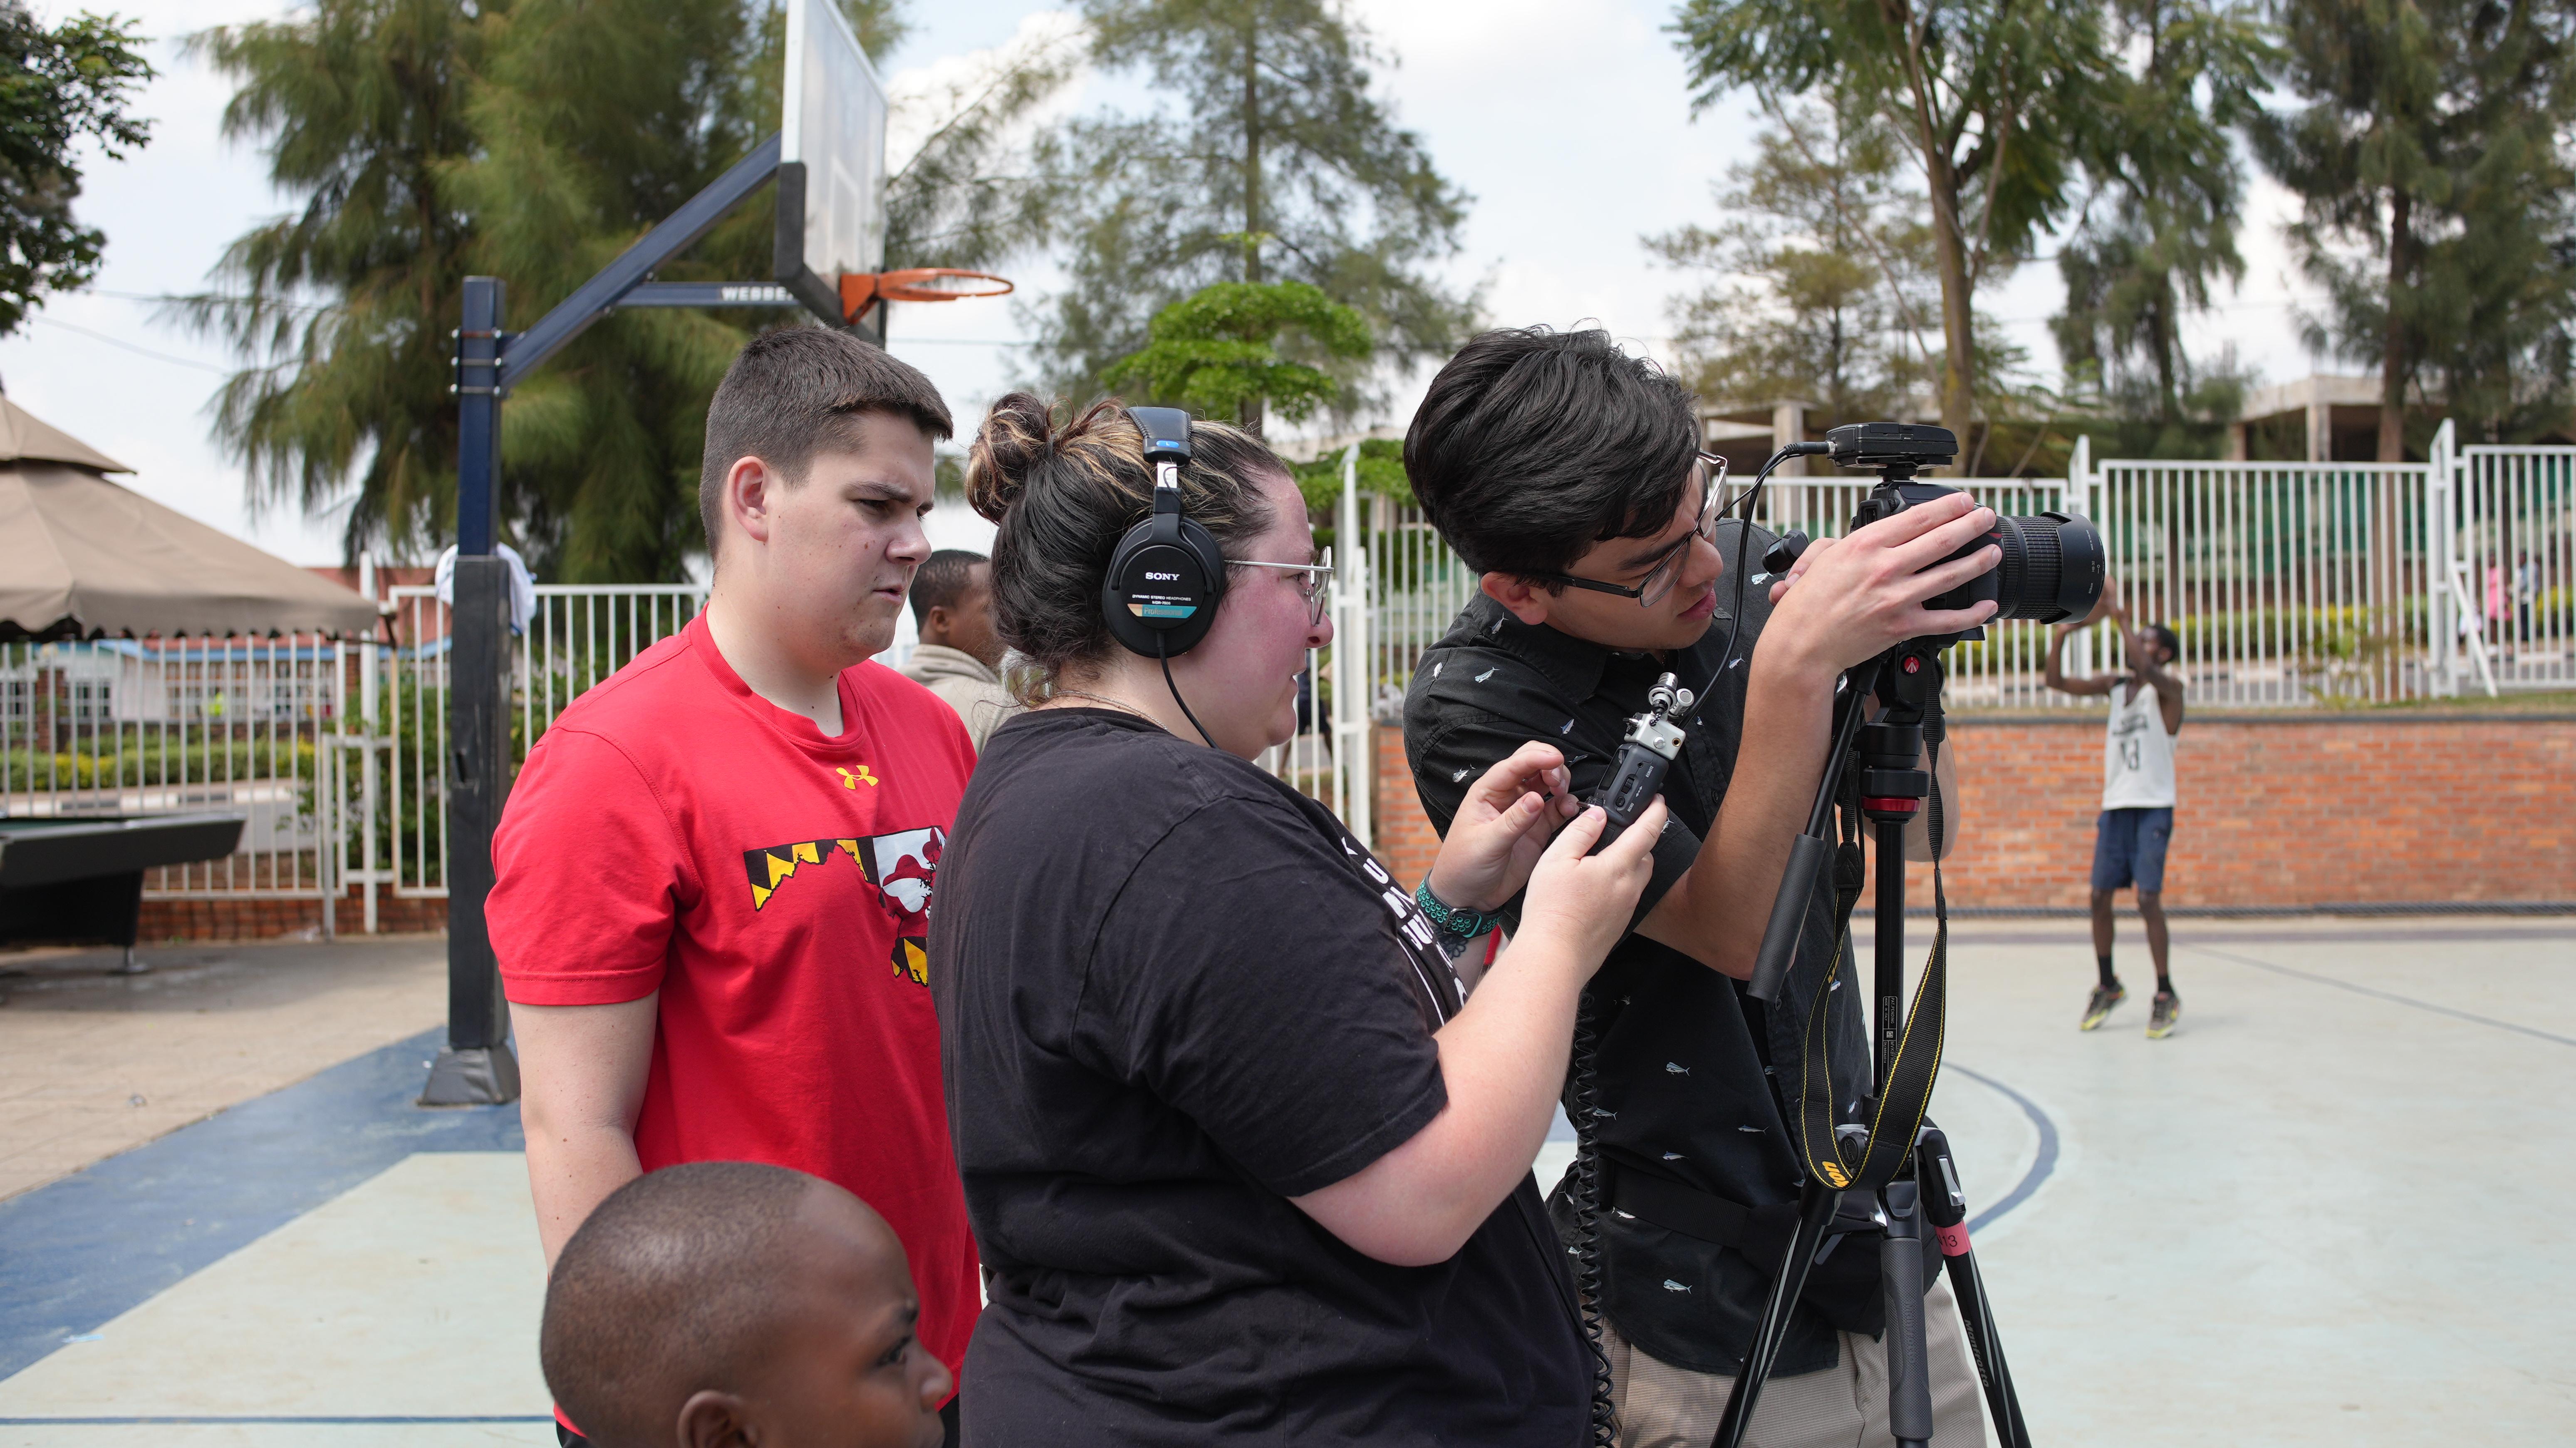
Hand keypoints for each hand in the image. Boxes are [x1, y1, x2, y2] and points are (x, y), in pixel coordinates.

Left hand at [1428, 741, 1580, 912]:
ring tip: (1564, 797)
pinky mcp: (1537, 828)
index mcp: (1488, 792)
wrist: (1467, 895)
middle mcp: (1507, 796)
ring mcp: (1524, 811)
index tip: (1556, 760)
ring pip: (1548, 783)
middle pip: (1534, 765)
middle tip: (1559, 783)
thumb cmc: (1463, 866)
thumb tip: (1536, 799)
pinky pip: (1556, 809)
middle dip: (1551, 766)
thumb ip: (1513, 822)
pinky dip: (1567, 805)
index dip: (1536, 757)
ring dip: (1561, 783)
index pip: (1514, 764)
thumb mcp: (1486, 844)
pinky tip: (1571, 810)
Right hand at [1515, 798, 1666, 970]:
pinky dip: (1619, 885)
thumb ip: (1581, 832)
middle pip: (1647, 856)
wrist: (1554, 956)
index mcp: (1618, 867)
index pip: (1648, 831)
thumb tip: (1597, 815)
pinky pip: (1627, 897)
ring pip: (1637, 878)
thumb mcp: (1556, 859)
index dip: (1656, 811)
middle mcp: (1629, 888)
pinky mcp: (1619, 925)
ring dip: (1630, 863)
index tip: (1658, 801)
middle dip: (1640, 839)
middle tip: (1623, 830)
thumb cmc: (1552, 910)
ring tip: (1605, 860)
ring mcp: (1626, 909)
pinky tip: (1595, 889)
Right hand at [1760, 490, 2000, 677]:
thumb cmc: (1805, 605)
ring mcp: (1896, 598)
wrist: (1800, 647)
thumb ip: (1842, 542)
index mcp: (1864, 546)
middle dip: (1972, 525)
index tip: (1964, 500)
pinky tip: (1987, 606)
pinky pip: (1947, 620)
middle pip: (1942, 540)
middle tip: (1986, 517)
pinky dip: (1972, 614)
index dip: (1948, 506)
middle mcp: (1884, 568)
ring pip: (1951, 574)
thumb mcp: (1818, 558)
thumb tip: (1865, 538)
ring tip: (1994, 551)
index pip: (1917, 518)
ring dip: (1979, 561)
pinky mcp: (1903, 627)